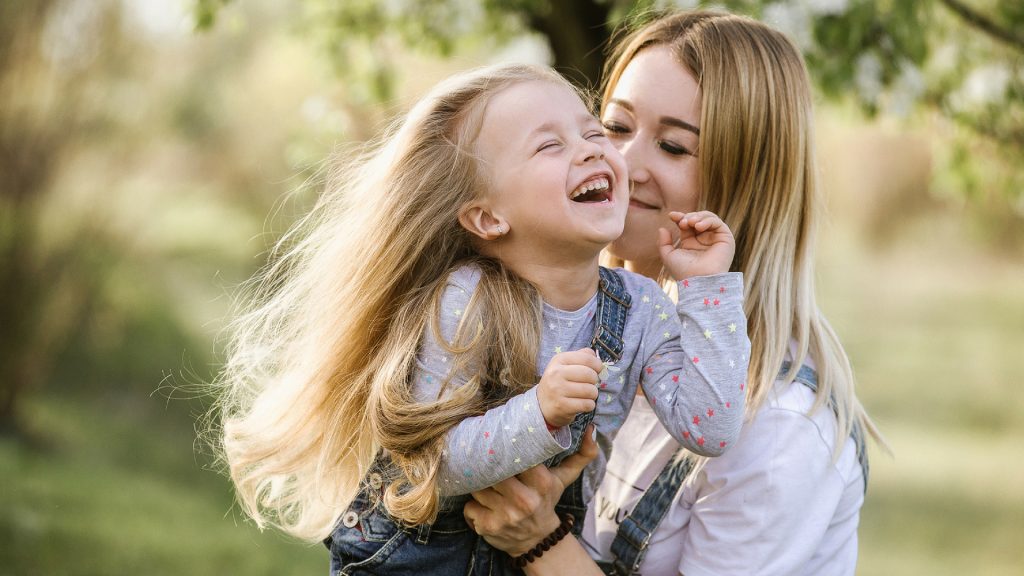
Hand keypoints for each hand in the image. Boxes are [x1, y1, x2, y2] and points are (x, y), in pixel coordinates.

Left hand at [464, 425, 598, 555]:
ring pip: (478, 487)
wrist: (538, 541)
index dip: (505, 451)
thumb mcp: (564, 479)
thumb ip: (580, 455)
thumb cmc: (547, 502)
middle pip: (493, 471)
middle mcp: (525, 500)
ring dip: (479, 487)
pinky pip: (469, 507)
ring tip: (488, 488)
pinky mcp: (490, 527)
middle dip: (488, 469)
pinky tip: (484, 508)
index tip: (501, 447)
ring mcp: (506, 515)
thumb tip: (591, 429)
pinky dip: (472, 507)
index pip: (516, 456)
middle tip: (488, 466)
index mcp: (542, 483)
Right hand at [536, 349, 602, 427]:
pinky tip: (583, 404)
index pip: (587, 358)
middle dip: (595, 381)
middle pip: (590, 375)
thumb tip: (596, 357)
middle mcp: (556, 373)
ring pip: (590, 391)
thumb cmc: (558, 382)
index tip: (598, 370)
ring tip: (586, 395)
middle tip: (590, 384)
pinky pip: (587, 404)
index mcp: (559, 360)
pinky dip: (589, 405)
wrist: (541, 405)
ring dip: (593, 394)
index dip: (598, 365)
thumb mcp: (564, 365)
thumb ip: (581, 356)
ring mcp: (558, 390)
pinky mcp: (562, 406)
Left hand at [659, 210, 735, 279]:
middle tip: (682, 223)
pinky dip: (707, 220)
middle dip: (688, 217)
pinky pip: (717, 222)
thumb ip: (663, 243)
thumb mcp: (668, 256)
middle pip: (697, 218)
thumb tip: (662, 228)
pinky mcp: (726, 238)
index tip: (672, 216)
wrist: (699, 281)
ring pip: (708, 218)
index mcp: (691, 243)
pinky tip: (698, 226)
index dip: (680, 217)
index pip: (686, 224)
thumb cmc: (683, 272)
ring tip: (690, 223)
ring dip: (698, 217)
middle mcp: (704, 240)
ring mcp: (715, 238)